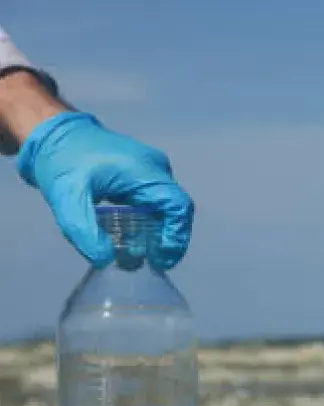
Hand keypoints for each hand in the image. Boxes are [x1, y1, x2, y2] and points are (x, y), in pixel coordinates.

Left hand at [16, 111, 193, 270]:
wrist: (51, 131)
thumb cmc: (60, 161)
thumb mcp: (66, 200)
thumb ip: (86, 232)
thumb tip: (106, 260)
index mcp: (144, 170)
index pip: (178, 206)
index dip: (176, 237)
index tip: (161, 260)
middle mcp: (154, 167)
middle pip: (174, 210)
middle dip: (165, 239)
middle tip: (149, 262)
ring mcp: (150, 168)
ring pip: (165, 207)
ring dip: (156, 231)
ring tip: (135, 252)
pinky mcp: (141, 172)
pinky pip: (154, 200)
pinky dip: (147, 220)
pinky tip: (130, 235)